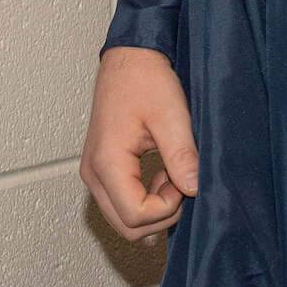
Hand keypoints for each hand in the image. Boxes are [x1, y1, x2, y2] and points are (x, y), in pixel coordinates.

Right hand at [80, 47, 197, 240]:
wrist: (130, 60)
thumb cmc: (145, 80)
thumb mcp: (172, 116)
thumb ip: (182, 155)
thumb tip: (194, 189)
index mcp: (106, 162)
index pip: (135, 215)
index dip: (167, 207)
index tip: (183, 181)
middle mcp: (93, 174)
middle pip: (126, 226)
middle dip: (161, 214)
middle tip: (181, 182)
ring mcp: (95, 173)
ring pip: (123, 219)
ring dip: (154, 208)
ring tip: (173, 175)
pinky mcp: (103, 170)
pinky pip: (122, 202)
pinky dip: (146, 200)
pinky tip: (164, 176)